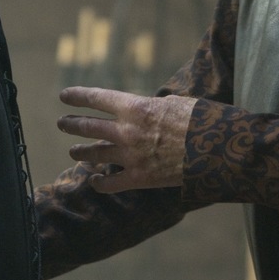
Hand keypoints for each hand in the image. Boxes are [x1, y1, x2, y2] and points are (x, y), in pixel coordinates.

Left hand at [57, 87, 195, 193]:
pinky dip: (100, 182)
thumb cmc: (200, 120)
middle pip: (89, 126)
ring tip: (73, 151)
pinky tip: (95, 181)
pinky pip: (111, 183)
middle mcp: (126, 131)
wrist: (215, 150)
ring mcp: (130, 156)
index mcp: (135, 107)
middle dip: (72, 124)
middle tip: (63, 123)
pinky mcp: (139, 178)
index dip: (78, 96)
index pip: (97, 98)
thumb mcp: (175, 103)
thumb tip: (146, 111)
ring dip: (81, 152)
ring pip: (95, 154)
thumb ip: (153, 108)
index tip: (64, 96)